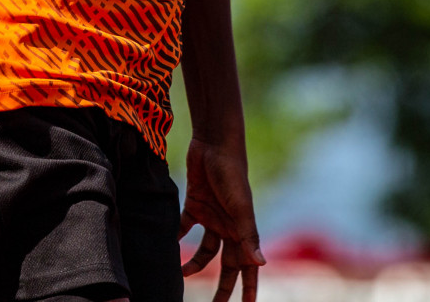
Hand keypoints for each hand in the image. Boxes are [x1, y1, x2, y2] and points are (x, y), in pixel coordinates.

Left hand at [179, 137, 264, 301]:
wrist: (214, 143)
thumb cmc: (232, 173)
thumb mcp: (241, 206)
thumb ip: (249, 235)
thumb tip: (261, 264)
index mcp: (243, 229)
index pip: (248, 266)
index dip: (249, 287)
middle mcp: (229, 226)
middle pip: (226, 264)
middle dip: (222, 286)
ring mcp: (212, 216)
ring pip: (206, 250)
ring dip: (195, 265)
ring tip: (181, 276)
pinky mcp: (195, 205)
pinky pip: (185, 227)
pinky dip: (177, 237)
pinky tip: (167, 248)